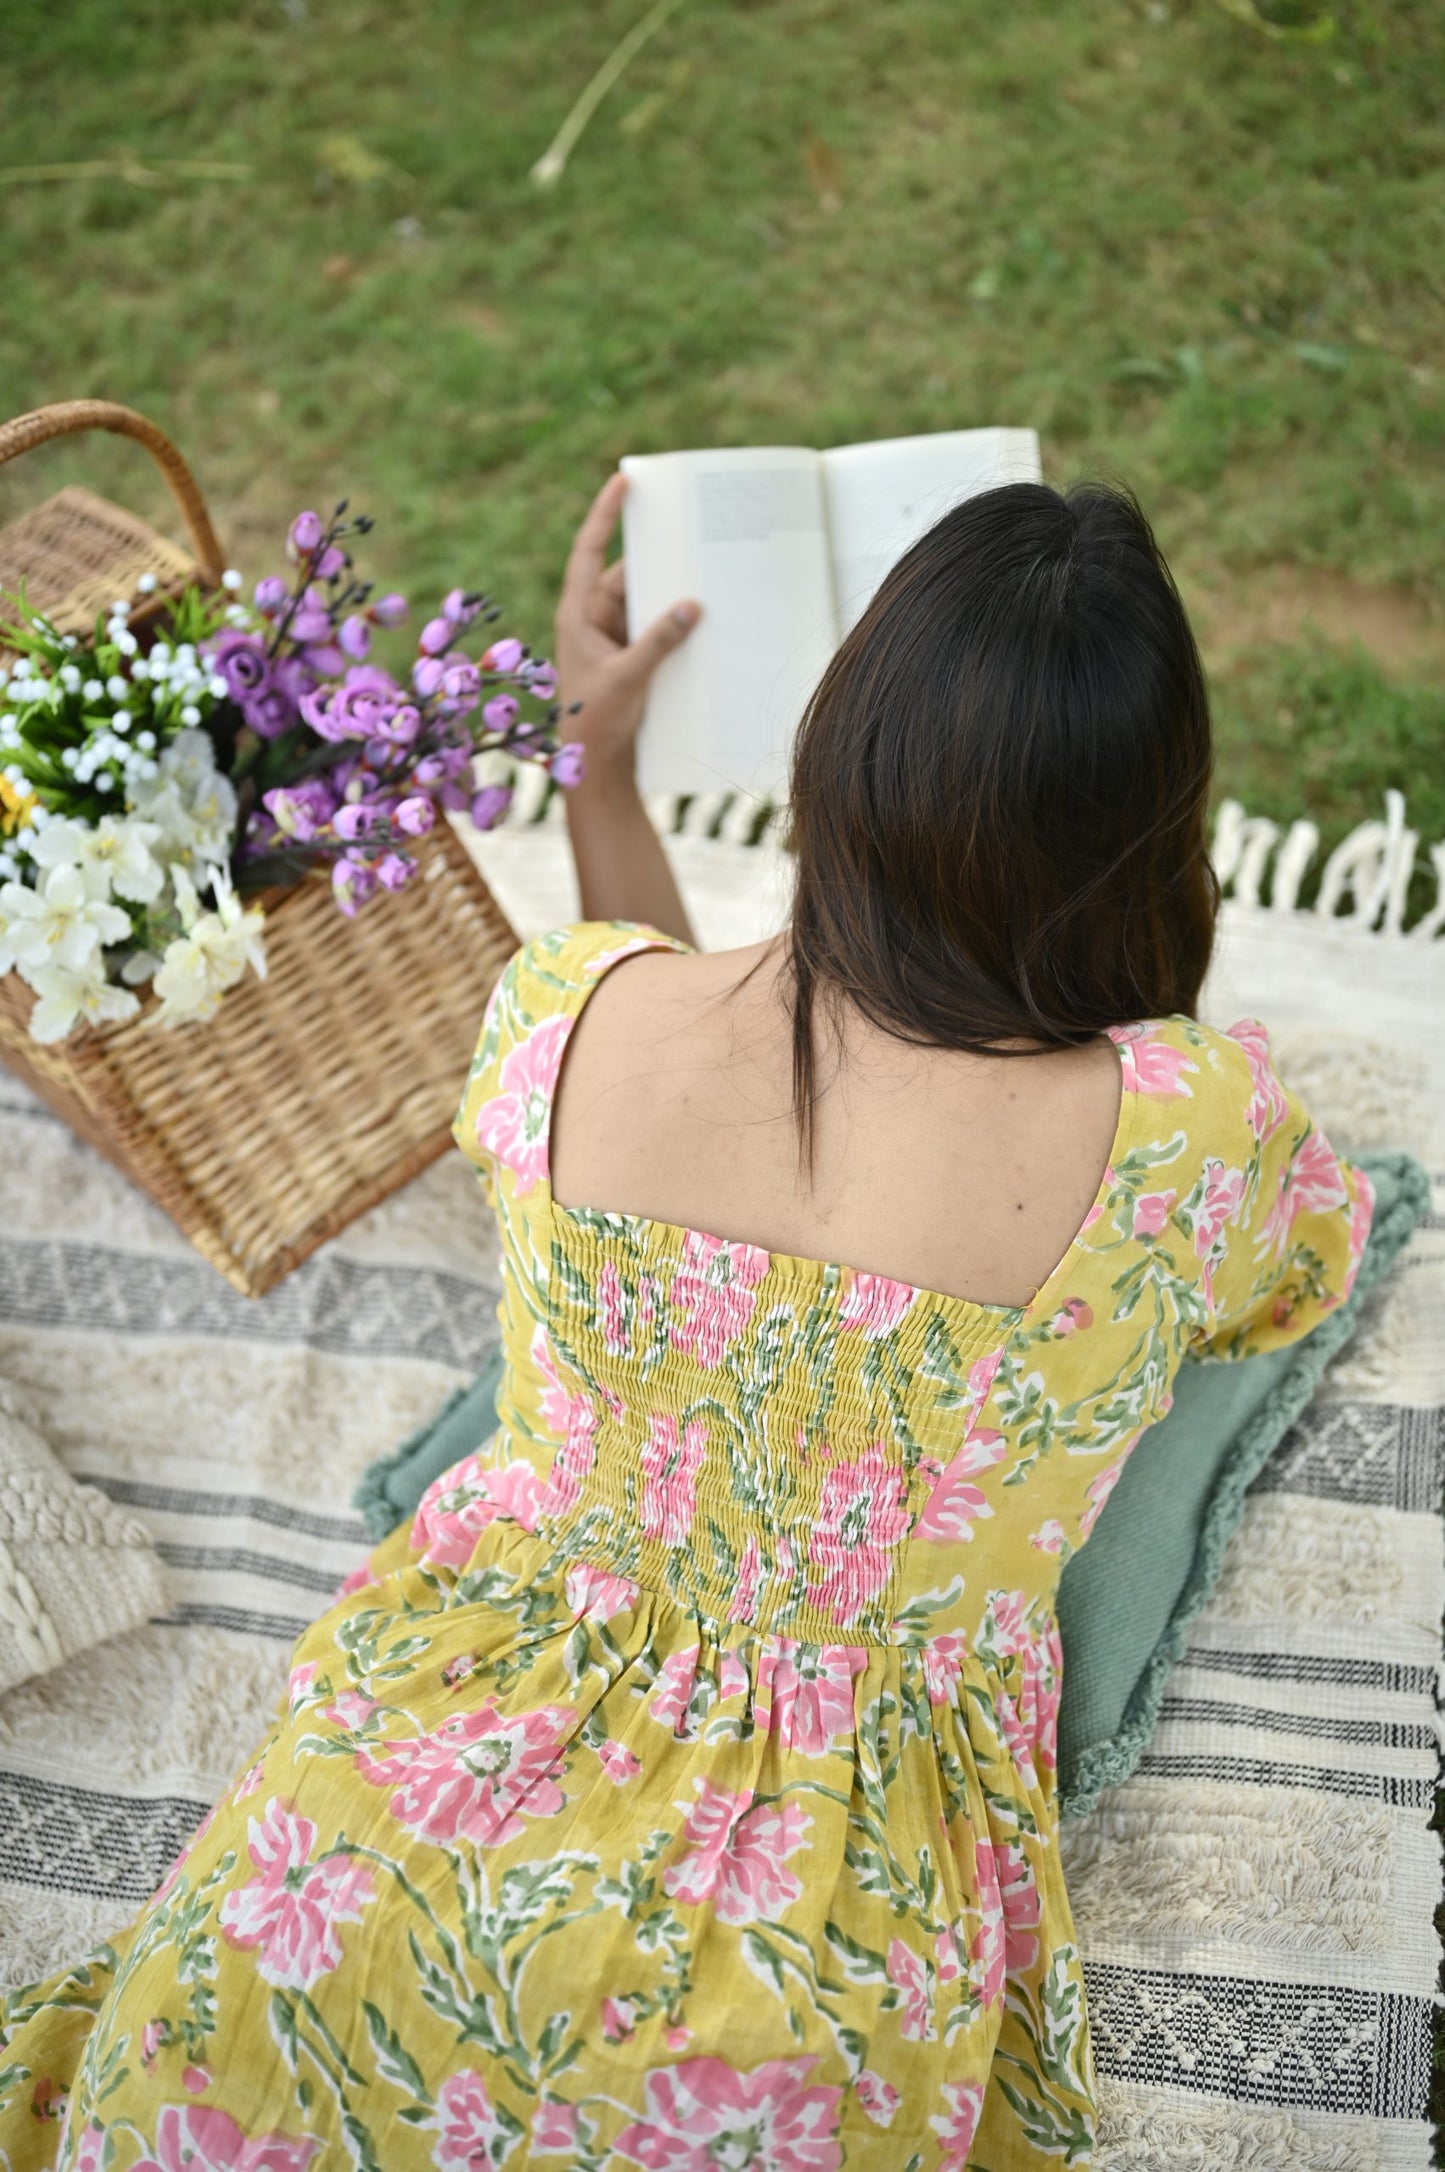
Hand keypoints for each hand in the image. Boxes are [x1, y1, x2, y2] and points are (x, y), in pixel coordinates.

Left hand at [555, 471, 700, 790]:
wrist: (597, 770)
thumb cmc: (596, 724)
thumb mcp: (628, 678)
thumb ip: (659, 641)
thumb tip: (692, 605)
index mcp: (577, 615)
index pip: (589, 552)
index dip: (604, 515)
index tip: (622, 482)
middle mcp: (593, 620)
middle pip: (626, 574)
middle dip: (656, 558)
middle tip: (688, 529)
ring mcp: (613, 638)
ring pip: (645, 601)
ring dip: (670, 593)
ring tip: (706, 571)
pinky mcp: (631, 656)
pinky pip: (655, 627)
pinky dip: (675, 621)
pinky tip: (705, 616)